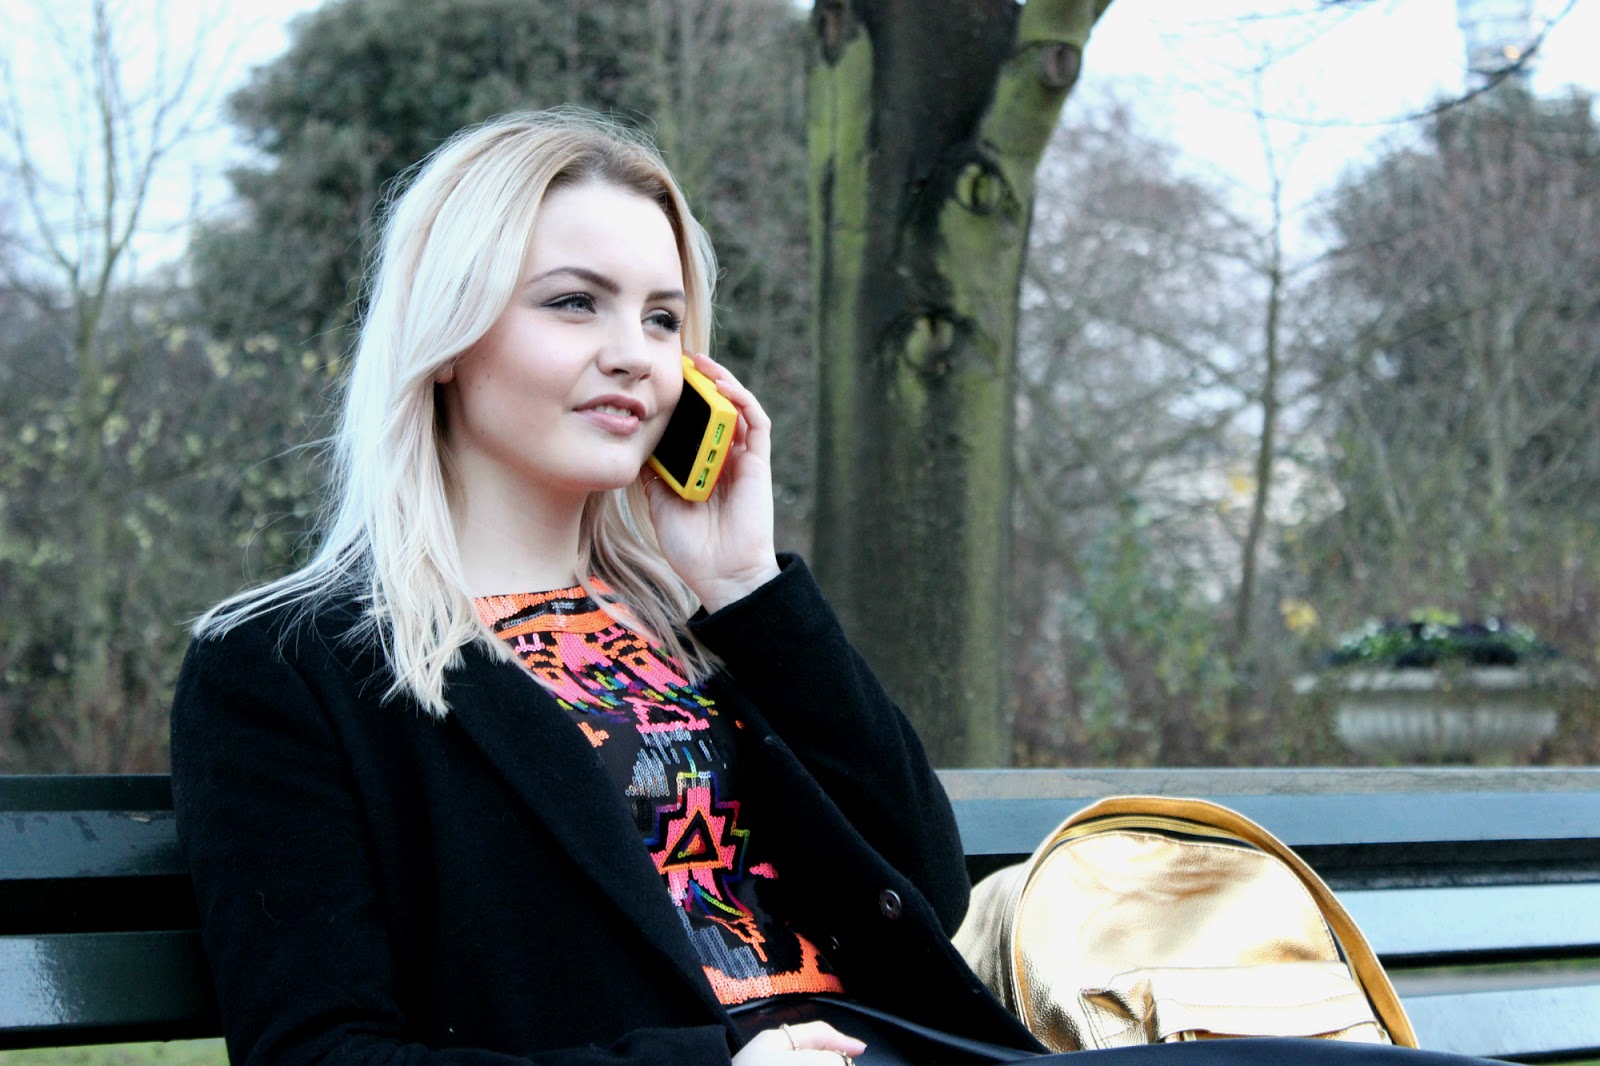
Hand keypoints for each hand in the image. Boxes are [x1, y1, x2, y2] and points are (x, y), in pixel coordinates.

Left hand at [643, 353, 779, 611]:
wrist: (720, 575)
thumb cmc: (691, 548)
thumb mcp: (660, 505)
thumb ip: (655, 475)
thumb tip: (639, 444)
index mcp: (700, 467)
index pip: (693, 424)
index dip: (682, 401)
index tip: (660, 380)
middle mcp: (723, 458)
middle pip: (715, 410)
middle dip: (700, 383)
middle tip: (679, 360)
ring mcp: (742, 459)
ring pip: (737, 408)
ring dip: (722, 382)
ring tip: (700, 364)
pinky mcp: (758, 463)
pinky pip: (756, 422)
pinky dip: (742, 400)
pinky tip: (722, 387)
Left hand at [731, 1022, 866, 1065]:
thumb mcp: (794, 1061)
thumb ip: (823, 1058)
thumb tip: (841, 1062)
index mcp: (777, 1040)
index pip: (817, 1033)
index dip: (843, 1040)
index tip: (863, 1050)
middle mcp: (772, 1054)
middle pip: (813, 1053)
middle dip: (833, 1059)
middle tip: (848, 1065)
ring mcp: (768, 1065)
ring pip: (805, 1061)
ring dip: (822, 1063)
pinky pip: (792, 1065)